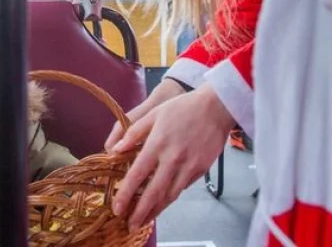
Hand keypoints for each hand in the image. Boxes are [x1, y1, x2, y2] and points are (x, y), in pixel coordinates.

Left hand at [111, 83, 234, 229]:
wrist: (216, 108)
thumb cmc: (183, 108)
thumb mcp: (154, 113)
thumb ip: (133, 133)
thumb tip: (116, 150)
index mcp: (157, 144)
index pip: (137, 175)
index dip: (126, 194)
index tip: (117, 207)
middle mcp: (172, 159)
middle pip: (154, 193)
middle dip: (140, 212)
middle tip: (130, 225)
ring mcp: (188, 166)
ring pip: (170, 196)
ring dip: (156, 211)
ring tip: (145, 220)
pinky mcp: (201, 170)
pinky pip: (183, 188)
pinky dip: (171, 198)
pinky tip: (163, 203)